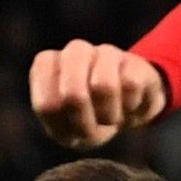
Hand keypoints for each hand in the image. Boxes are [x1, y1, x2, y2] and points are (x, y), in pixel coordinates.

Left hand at [27, 39, 171, 150]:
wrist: (126, 111)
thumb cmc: (86, 119)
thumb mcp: (64, 128)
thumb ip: (54, 110)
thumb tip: (73, 93)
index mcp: (46, 64)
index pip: (47, 106)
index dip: (62, 128)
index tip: (69, 130)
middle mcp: (74, 51)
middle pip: (73, 93)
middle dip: (84, 122)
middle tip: (91, 129)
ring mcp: (106, 51)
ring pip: (104, 85)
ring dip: (109, 115)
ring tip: (110, 117)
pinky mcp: (134, 61)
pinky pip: (131, 86)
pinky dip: (131, 107)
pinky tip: (128, 105)